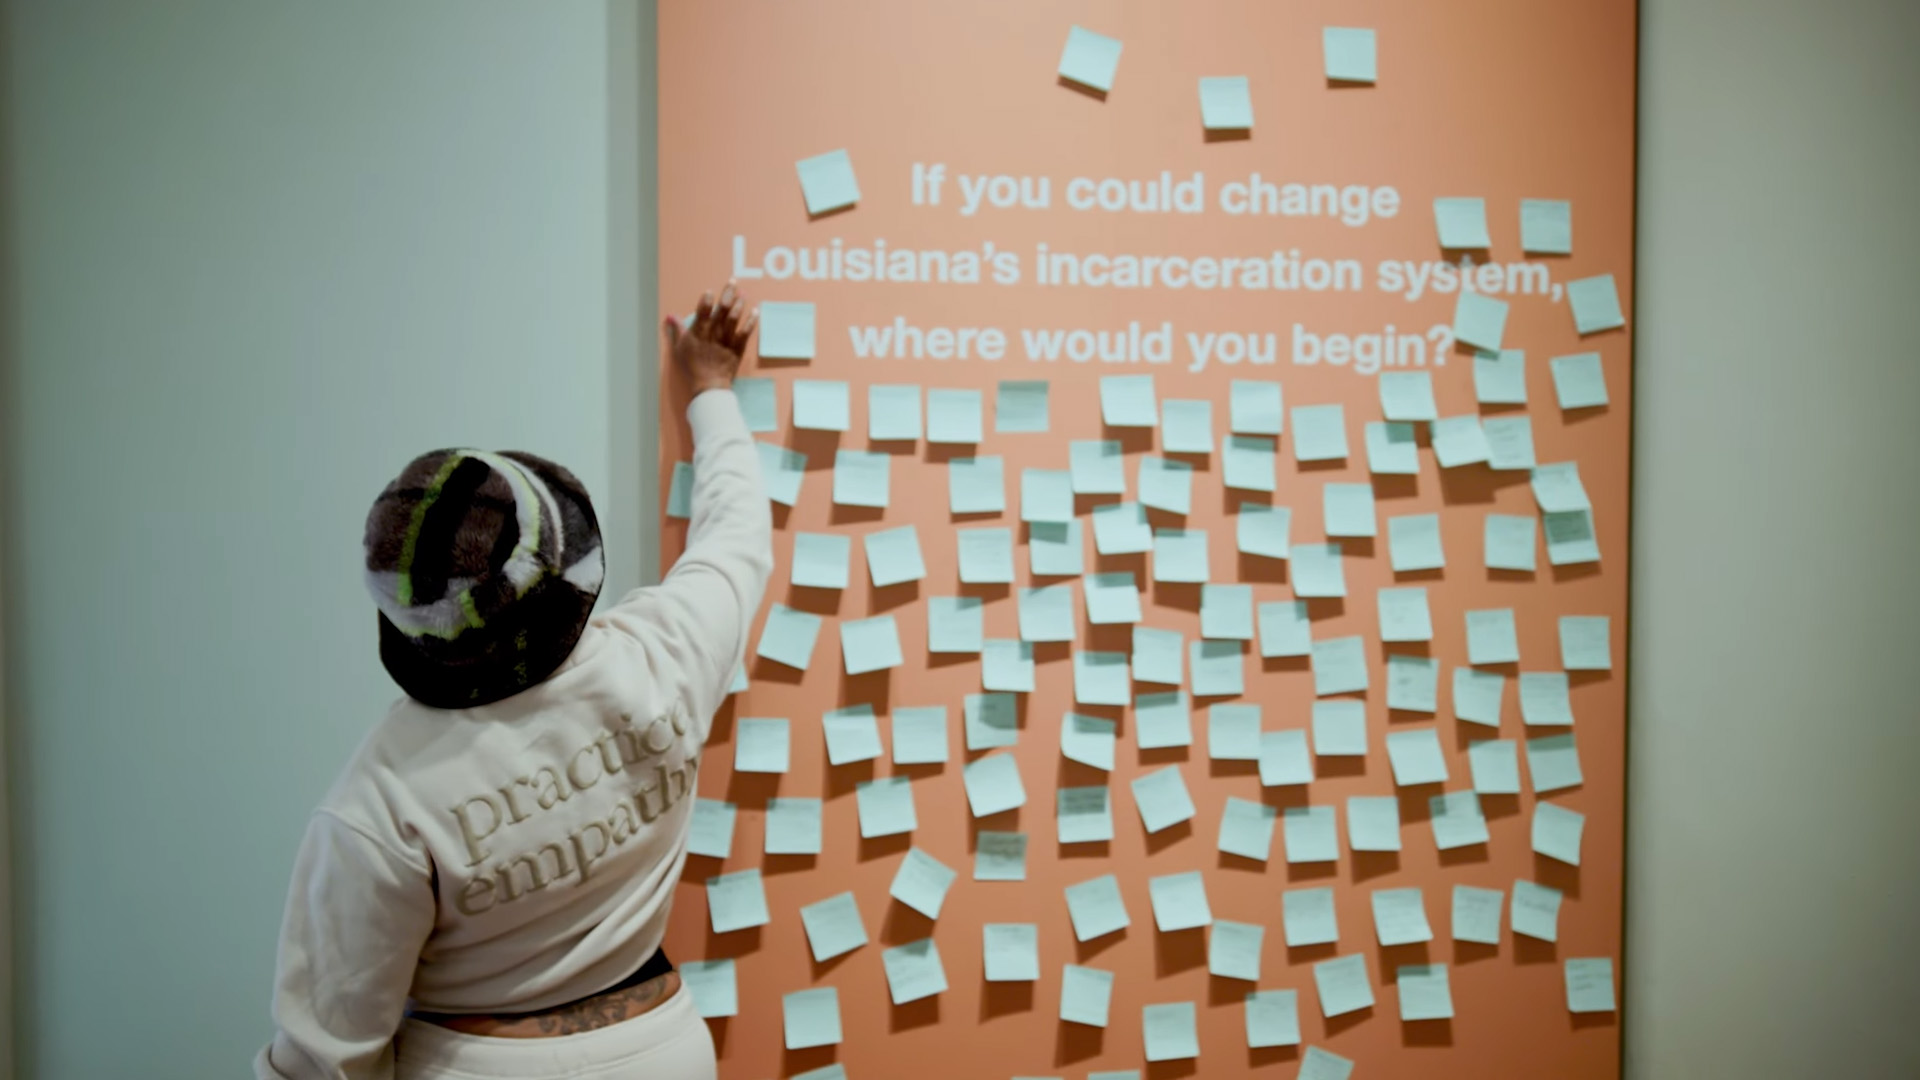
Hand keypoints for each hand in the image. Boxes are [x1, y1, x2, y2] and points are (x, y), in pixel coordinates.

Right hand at [665, 280, 755, 394]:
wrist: (708, 385)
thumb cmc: (692, 367)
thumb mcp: (679, 348)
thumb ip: (676, 330)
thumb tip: (670, 316)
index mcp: (699, 332)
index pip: (703, 311)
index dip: (707, 300)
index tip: (710, 292)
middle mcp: (714, 333)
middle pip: (722, 309)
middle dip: (728, 294)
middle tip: (733, 282)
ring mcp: (727, 340)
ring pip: (734, 318)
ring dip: (739, 305)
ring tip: (743, 294)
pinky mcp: (737, 348)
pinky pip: (745, 332)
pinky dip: (751, 322)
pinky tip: (755, 312)